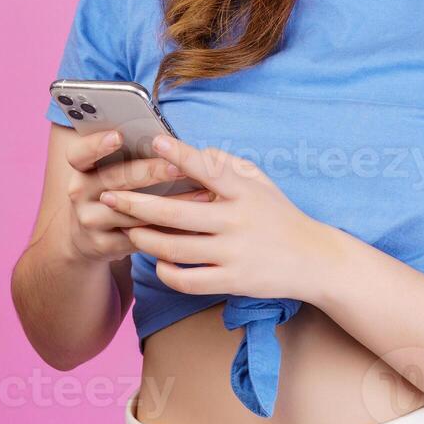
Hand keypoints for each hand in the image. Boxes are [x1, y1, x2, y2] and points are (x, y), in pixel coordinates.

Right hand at [63, 128, 215, 264]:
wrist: (87, 235)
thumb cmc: (112, 188)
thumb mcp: (109, 169)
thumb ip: (131, 154)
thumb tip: (170, 142)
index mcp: (81, 168)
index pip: (80, 153)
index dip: (97, 144)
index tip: (119, 136)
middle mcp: (80, 193)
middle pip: (114, 180)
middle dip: (149, 172)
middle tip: (179, 167)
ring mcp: (91, 221)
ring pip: (133, 211)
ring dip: (172, 203)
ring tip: (202, 194)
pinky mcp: (105, 245)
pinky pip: (143, 237)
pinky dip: (171, 229)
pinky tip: (196, 222)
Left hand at [101, 133, 340, 301]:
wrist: (314, 260)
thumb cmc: (279, 216)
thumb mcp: (260, 182)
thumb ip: (227, 165)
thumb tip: (191, 152)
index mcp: (244, 192)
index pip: (209, 169)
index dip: (180, 154)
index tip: (155, 141)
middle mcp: (237, 221)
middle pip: (177, 214)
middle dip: (137, 204)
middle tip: (109, 195)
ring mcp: (234, 254)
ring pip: (175, 249)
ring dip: (144, 239)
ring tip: (128, 229)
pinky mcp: (232, 281)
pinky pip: (188, 279)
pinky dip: (166, 271)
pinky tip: (156, 261)